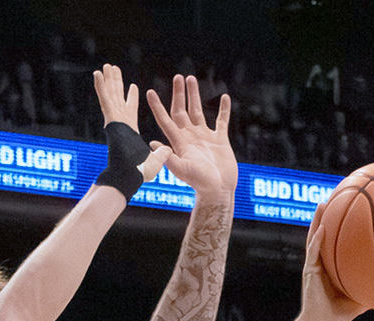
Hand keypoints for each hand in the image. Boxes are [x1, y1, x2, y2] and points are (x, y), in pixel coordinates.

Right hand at [91, 65, 171, 181]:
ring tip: (106, 66)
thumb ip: (160, 154)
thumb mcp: (154, 161)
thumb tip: (167, 149)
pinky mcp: (111, 119)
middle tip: (114, 69)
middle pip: (118, 97)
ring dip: (108, 80)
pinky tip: (97, 74)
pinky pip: (105, 99)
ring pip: (111, 95)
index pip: (131, 109)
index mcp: (130, 129)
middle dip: (116, 83)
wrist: (129, 176)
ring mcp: (115, 119)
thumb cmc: (139, 174)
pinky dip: (101, 87)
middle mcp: (121, 122)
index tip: (133, 87)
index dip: (132, 97)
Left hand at [146, 75, 235, 198]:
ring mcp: (205, 137)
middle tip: (177, 77)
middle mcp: (190, 136)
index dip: (157, 106)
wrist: (218, 191)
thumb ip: (168, 156)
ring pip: (198, 111)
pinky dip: (223, 109)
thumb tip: (151, 143)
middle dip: (179, 93)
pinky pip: (221, 121)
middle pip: (181, 110)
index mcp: (180, 142)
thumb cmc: (199, 183)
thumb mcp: (181, 169)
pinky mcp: (220, 140)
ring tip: (191, 79)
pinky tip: (224, 97)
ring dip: (194, 95)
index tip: (150, 92)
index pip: (166, 120)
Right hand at [298, 211, 365, 320]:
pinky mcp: (309, 273)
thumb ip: (371, 290)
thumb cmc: (337, 316)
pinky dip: (316, 239)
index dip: (338, 227)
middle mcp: (320, 264)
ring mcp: (313, 267)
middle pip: (322, 234)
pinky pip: (312, 253)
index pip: (334, 242)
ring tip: (323, 203)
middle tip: (335, 197)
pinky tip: (321, 228)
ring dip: (317, 220)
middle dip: (327, 216)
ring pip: (313, 238)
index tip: (346, 211)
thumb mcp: (359, 300)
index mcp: (329, 267)